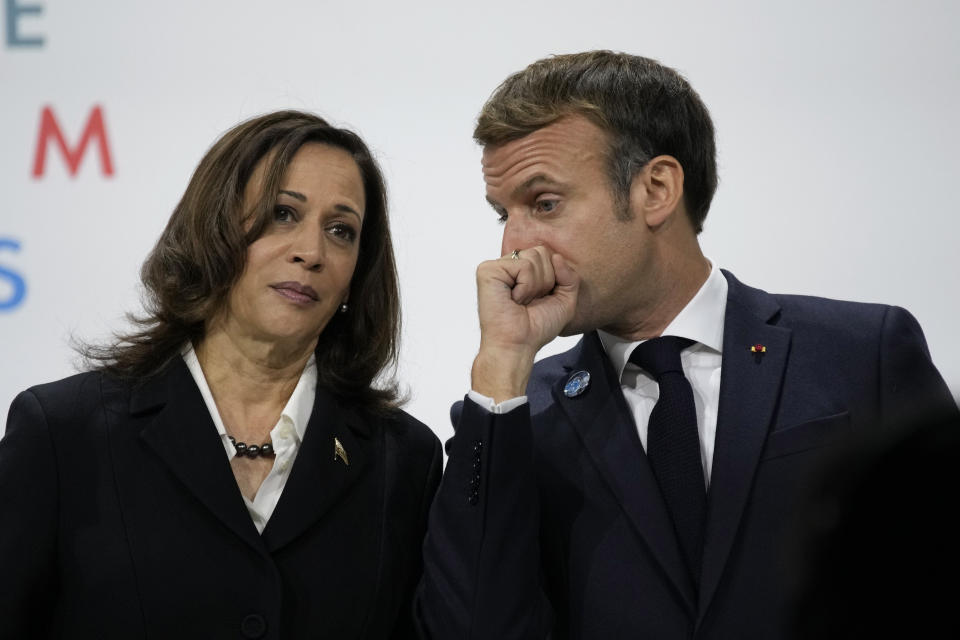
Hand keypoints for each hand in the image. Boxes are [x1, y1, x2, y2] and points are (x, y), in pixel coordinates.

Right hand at [472, 246, 579, 401]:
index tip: (540, 300)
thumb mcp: (565, 300)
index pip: (548, 255)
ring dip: (535, 286)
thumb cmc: (536, 328)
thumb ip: (569, 276)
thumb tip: (557, 257)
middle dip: (545, 280)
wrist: (518, 345)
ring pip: (534, 257)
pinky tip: (514, 299)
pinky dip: (525, 287)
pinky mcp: (488, 270)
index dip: (553, 279)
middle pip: (541, 251)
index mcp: (522, 271)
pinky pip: (523, 266)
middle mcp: (509, 266)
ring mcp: (497, 267)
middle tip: (530, 301)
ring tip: (521, 301)